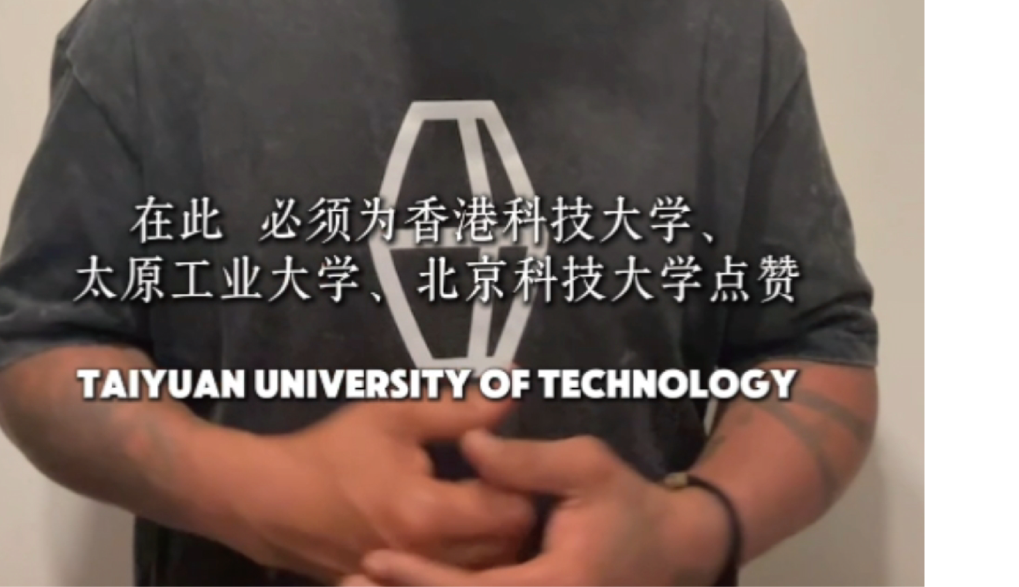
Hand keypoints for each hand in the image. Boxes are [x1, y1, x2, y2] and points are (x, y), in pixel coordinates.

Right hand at [238, 394, 535, 582]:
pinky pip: (448, 584)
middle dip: (512, 514)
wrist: (271, 501)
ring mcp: (408, 583)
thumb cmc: (334, 452)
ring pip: (483, 572)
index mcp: (428, 513)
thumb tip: (511, 387)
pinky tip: (452, 533)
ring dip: (492, 541)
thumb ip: (458, 407)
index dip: (520, 483)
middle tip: (497, 480)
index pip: (512, 511)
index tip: (506, 461)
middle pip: (506, 549)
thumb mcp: (394, 414)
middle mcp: (426, 559)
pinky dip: (462, 563)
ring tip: (479, 505)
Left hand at [351, 430, 732, 585]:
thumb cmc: (629, 504)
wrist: (673, 551)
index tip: (373, 562)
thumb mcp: (587, 466)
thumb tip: (470, 446)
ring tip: (352, 585)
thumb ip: (527, 460)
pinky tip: (401, 582)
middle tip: (346, 584)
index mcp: (554, 586)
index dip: (421, 580)